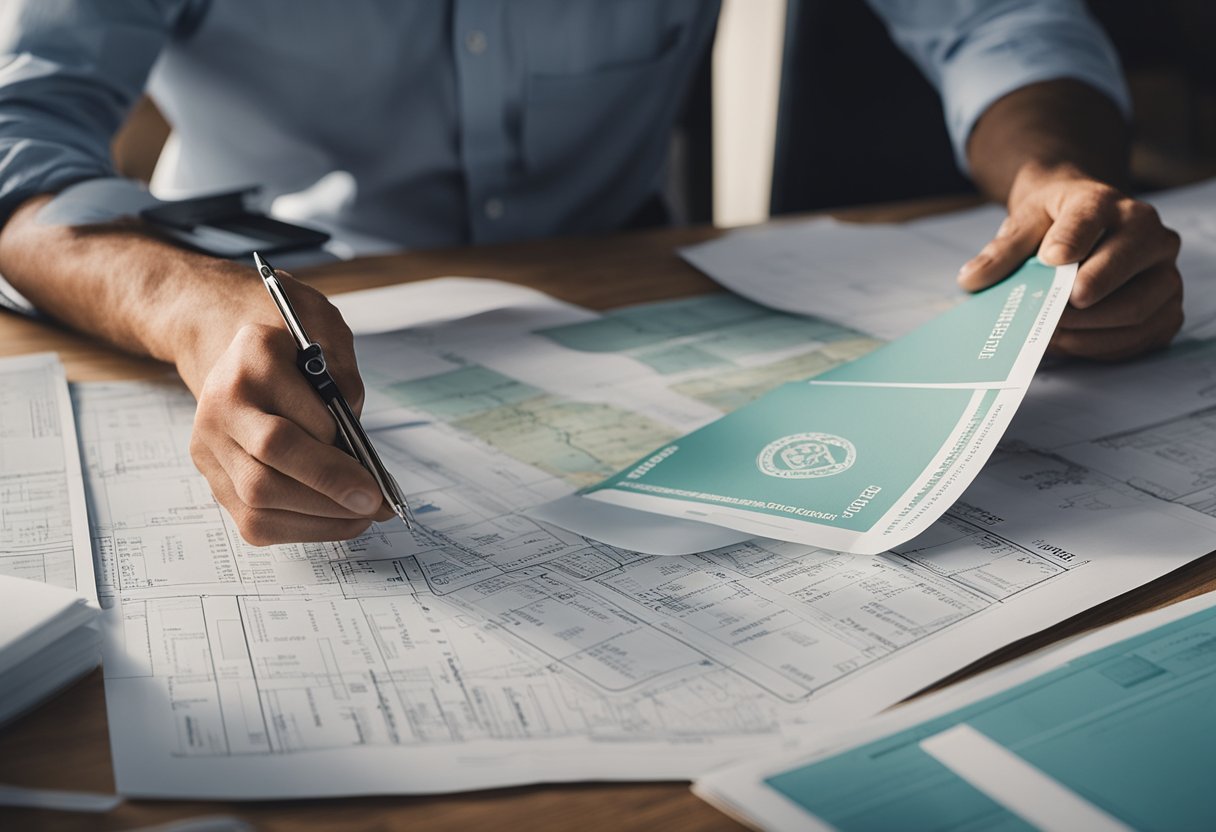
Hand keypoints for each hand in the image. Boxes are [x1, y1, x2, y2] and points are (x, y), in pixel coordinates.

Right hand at [177, 269, 391, 544]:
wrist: (239, 352)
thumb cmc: (295, 346)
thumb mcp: (327, 335)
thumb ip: (342, 377)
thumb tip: (353, 438)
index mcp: (252, 355)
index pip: (291, 410)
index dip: (333, 449)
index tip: (372, 469)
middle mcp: (220, 401)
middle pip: (269, 459)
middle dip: (329, 485)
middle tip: (374, 501)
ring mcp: (210, 444)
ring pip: (258, 498)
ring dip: (320, 515)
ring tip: (364, 515)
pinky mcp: (215, 478)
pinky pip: (254, 520)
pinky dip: (303, 528)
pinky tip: (337, 520)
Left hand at [957, 164, 1182, 360]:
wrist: (1086, 223)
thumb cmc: (1055, 223)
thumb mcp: (1023, 222)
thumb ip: (1001, 250)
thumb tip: (971, 280)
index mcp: (1106, 204)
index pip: (1090, 217)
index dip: (1072, 239)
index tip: (1050, 259)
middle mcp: (1148, 234)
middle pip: (1125, 266)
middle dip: (1084, 298)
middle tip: (1050, 316)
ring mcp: (1163, 272)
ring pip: (1137, 310)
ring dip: (1089, 330)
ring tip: (1049, 335)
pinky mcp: (1167, 308)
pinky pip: (1141, 336)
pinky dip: (1102, 346)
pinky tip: (1070, 342)